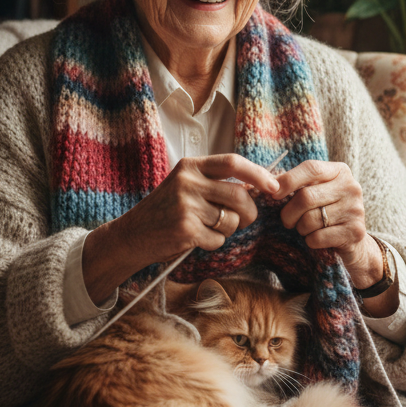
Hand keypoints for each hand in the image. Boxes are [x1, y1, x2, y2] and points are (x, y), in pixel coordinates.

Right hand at [82, 154, 279, 302]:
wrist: (131, 235)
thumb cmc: (165, 211)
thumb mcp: (186, 186)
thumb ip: (216, 183)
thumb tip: (258, 187)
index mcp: (190, 166)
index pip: (232, 162)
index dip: (258, 174)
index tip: (274, 186)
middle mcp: (188, 182)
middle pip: (239, 195)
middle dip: (249, 212)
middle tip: (245, 220)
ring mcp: (185, 205)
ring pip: (231, 220)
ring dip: (228, 230)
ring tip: (208, 228)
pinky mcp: (185, 229)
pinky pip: (218, 239)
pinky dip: (213, 244)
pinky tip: (195, 240)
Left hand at [272, 160, 382, 289]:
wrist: (353, 241)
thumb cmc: (326, 211)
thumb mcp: (316, 191)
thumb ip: (296, 183)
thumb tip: (268, 183)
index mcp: (340, 171)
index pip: (311, 169)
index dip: (288, 181)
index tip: (273, 194)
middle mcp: (351, 187)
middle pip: (306, 197)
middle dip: (289, 212)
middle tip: (287, 221)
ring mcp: (355, 209)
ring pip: (310, 220)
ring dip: (301, 228)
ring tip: (306, 229)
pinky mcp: (355, 232)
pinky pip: (318, 238)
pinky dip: (310, 241)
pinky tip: (316, 239)